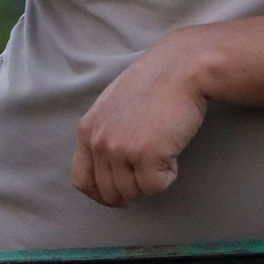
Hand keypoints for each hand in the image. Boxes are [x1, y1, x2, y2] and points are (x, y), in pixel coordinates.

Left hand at [73, 37, 210, 207]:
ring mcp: (121, 149)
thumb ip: (105, 134)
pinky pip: (156, 187)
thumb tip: (111, 170)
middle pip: (110, 193)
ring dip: (151, 181)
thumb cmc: (155, 84)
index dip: (103, 195)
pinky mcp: (146, 155)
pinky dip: (169, 175)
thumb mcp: (113, 107)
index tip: (121, 194)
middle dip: (132, 191)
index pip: (83, 182)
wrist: (181, 69)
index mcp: (87, 131)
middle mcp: (99, 142)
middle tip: (150, 175)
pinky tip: (172, 151)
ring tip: (162, 152)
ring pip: (133, 193)